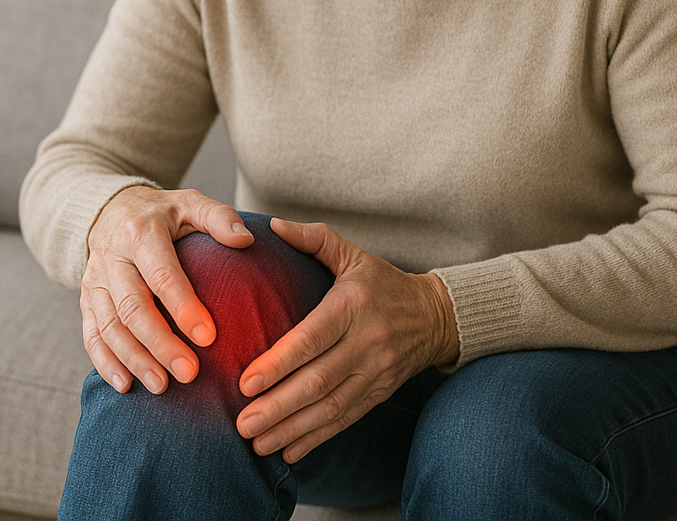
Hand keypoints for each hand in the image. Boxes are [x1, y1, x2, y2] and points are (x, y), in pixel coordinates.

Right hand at [80, 186, 253, 394]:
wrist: (113, 209)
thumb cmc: (163, 212)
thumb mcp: (191, 203)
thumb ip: (219, 218)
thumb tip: (245, 240)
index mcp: (141, 232)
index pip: (162, 275)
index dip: (184, 307)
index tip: (209, 337)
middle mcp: (112, 257)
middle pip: (133, 307)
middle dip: (160, 344)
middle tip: (189, 373)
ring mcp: (95, 279)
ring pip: (110, 326)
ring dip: (135, 359)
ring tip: (162, 386)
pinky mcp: (86, 299)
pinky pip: (91, 334)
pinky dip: (105, 362)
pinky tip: (126, 385)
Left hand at [235, 219, 458, 462]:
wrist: (435, 315)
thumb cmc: (381, 281)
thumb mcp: (352, 253)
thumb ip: (313, 239)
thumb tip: (272, 226)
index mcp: (353, 304)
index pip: (312, 338)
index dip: (279, 363)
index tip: (246, 383)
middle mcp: (367, 341)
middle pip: (318, 380)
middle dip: (278, 406)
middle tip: (242, 423)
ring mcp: (376, 371)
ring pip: (330, 407)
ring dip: (291, 429)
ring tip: (256, 444)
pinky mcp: (380, 393)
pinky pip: (346, 419)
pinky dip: (316, 438)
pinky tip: (288, 451)